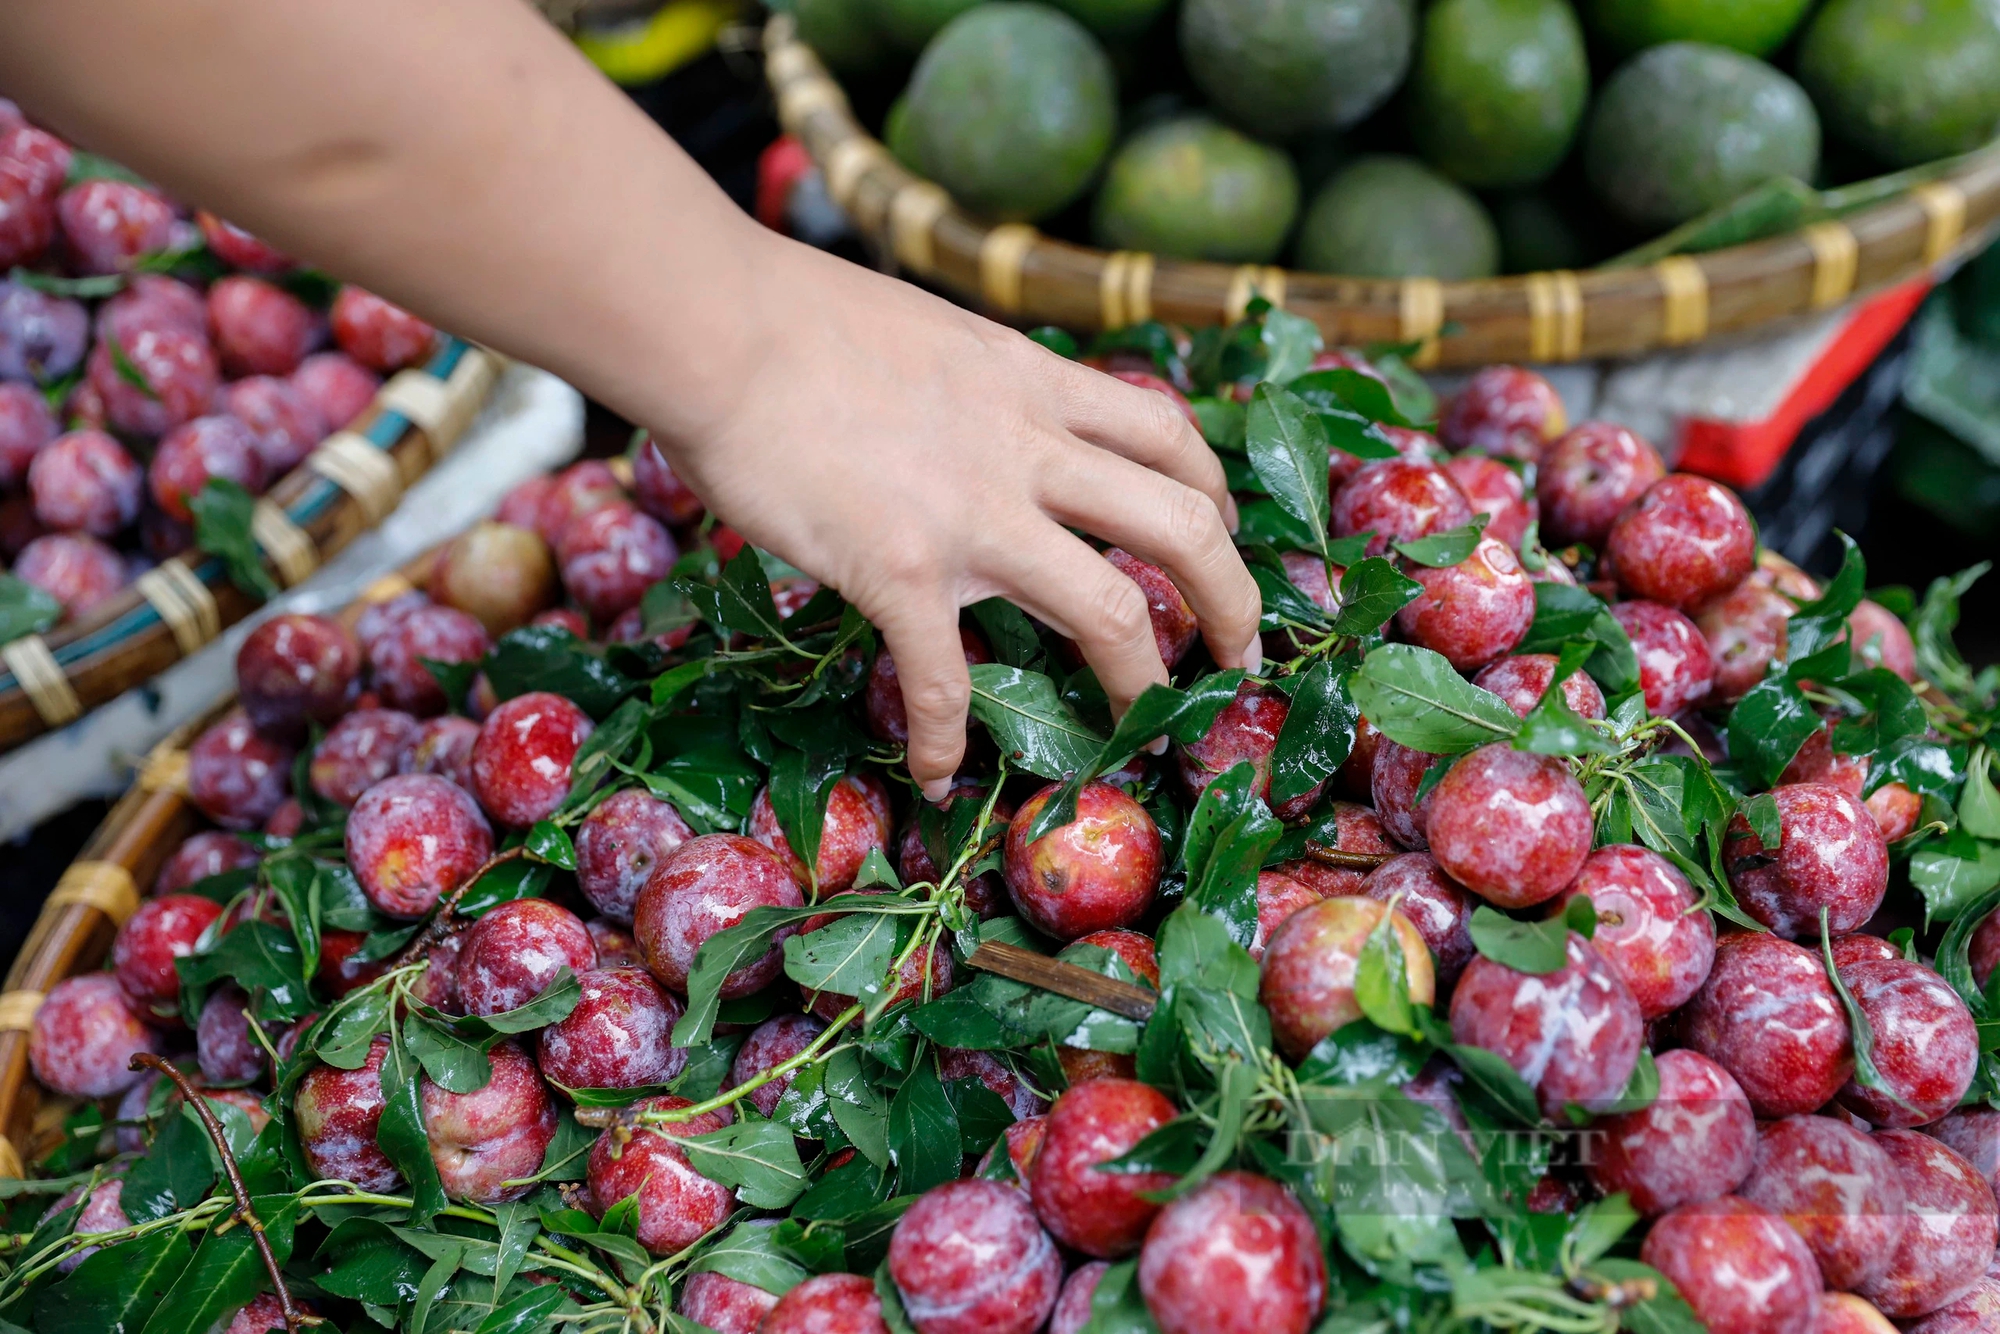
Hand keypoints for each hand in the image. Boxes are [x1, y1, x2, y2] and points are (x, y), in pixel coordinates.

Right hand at [645, 230, 1261, 799]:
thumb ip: (980, 385)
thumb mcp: (930, 333)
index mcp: (1035, 383)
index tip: (1216, 539)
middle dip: (1232, 602)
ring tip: (1147, 731)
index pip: (1169, 436)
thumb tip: (983, 419)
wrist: (716, 327)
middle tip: (1236, 657)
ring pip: (1111, 612)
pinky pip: (945, 681)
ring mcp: (973, 516)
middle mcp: (1028, 450)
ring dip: (1143, 684)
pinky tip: (938, 774)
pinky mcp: (901, 572)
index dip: (1213, 497)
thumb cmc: (794, 318)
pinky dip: (948, 740)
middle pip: (1184, 528)